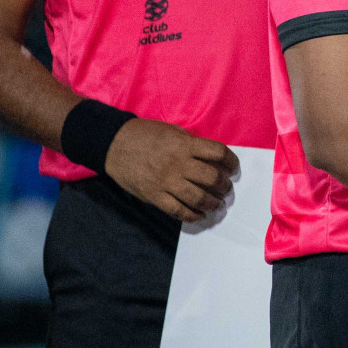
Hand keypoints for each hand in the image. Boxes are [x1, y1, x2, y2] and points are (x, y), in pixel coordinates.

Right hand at [103, 118, 238, 222]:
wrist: (114, 144)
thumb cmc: (145, 135)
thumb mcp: (173, 131)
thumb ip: (191, 144)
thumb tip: (209, 157)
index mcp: (185, 145)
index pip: (218, 153)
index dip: (231, 161)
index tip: (233, 168)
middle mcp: (179, 164)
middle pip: (212, 177)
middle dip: (224, 186)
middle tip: (226, 189)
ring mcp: (166, 181)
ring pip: (198, 197)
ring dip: (212, 203)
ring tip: (217, 204)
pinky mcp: (154, 196)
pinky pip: (178, 210)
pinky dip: (192, 215)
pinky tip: (199, 215)